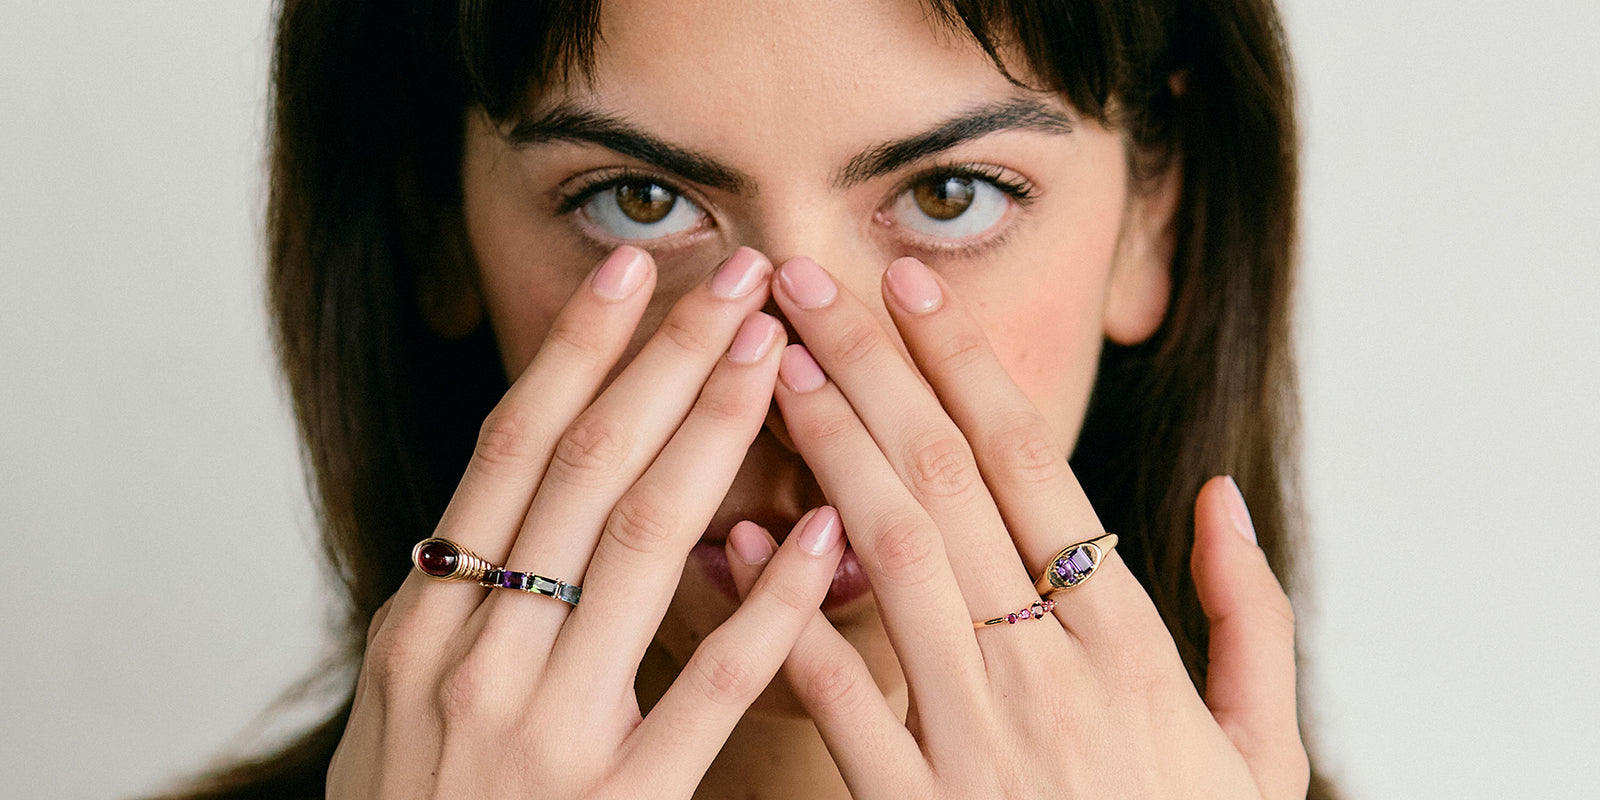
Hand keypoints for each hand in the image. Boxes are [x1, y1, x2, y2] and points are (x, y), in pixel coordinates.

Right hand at [327, 247, 845, 798]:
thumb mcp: (405, 709)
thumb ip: (460, 612)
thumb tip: (515, 511)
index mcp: (422, 627)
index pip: (509, 455)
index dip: (577, 354)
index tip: (635, 270)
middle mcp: (473, 659)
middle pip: (581, 474)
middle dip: (666, 364)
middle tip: (741, 278)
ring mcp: (539, 733)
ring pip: (637, 549)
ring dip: (714, 439)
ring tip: (778, 357)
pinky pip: (700, 690)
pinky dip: (762, 605)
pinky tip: (815, 534)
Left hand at [727, 255, 1308, 797]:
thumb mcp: (1260, 749)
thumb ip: (1249, 619)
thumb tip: (1220, 498)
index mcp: (1131, 646)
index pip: (1037, 470)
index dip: (967, 367)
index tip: (909, 286)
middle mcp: (1050, 674)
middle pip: (949, 487)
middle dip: (873, 371)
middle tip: (807, 281)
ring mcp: (977, 741)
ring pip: (891, 561)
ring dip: (828, 454)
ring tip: (776, 367)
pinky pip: (839, 699)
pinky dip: (782, 616)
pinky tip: (737, 543)